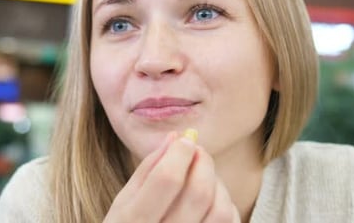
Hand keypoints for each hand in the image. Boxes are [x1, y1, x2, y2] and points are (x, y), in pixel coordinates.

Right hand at [104, 132, 239, 222]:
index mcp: (133, 222)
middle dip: (203, 162)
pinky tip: (210, 197)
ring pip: (220, 209)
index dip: (180, 153)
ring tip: (203, 175)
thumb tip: (175, 138)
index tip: (185, 140)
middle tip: (197, 151)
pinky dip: (225, 203)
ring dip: (216, 182)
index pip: (167, 179)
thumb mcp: (124, 200)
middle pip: (199, 192)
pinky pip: (228, 222)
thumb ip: (148, 168)